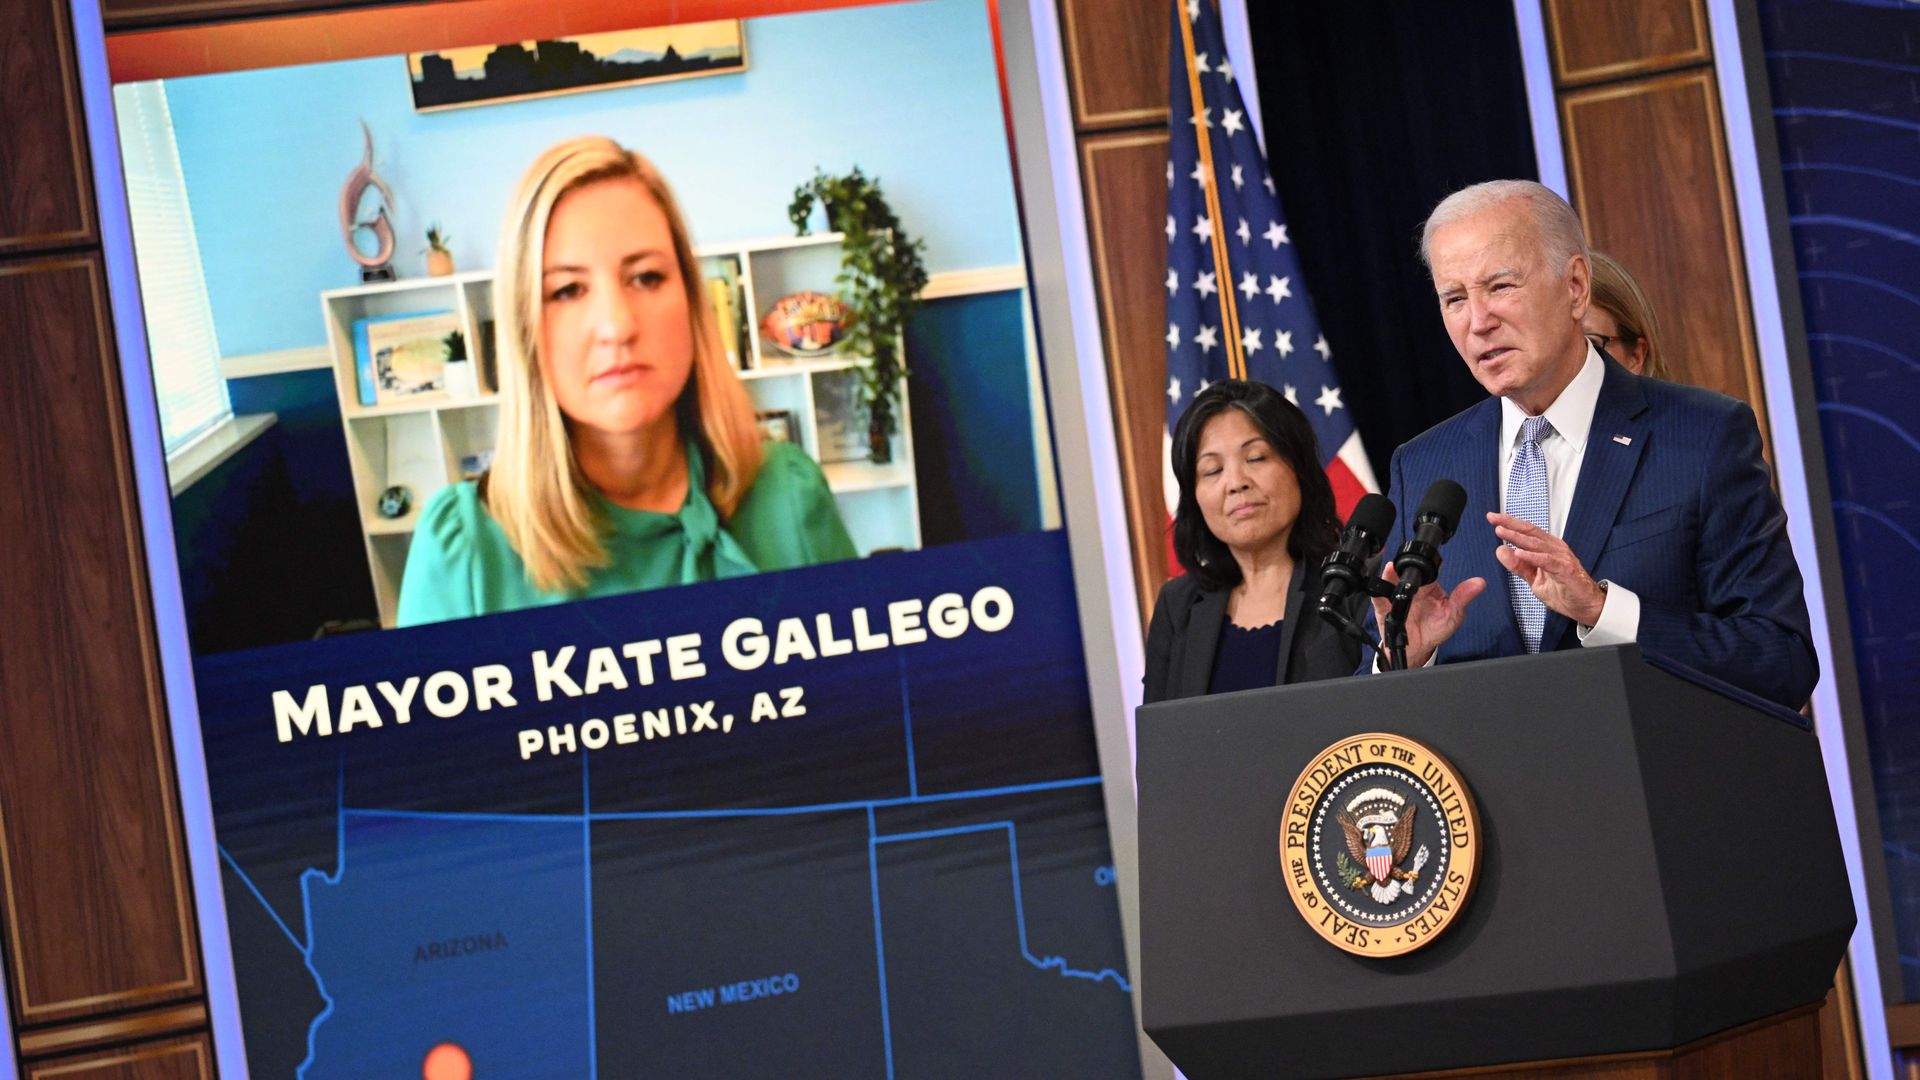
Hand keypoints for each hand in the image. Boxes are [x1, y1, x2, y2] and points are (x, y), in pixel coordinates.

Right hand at [1371, 562, 1486, 668]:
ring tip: (1390, 571)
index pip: (1427, 570)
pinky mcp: (1384, 609)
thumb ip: (1463, 598)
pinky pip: (1379, 599)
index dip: (1425, 565)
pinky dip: (1377, 594)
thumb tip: (1480, 583)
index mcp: (1429, 587)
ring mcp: (1397, 598)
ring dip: (1389, 575)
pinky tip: (1379, 591)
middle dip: (1404, 568)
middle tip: (1406, 567)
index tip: (1425, 563)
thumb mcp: (1453, 614)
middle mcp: (1412, 589)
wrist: (1418, 649)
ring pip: (1390, 582)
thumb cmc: (1436, 628)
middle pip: (1406, 572)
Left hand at [1489, 512, 1606, 625]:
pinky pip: (1548, 561)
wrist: (1586, 606)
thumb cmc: (1563, 590)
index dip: (1510, 523)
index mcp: (1548, 548)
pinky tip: (1519, 553)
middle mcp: (1555, 549)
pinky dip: (1533, 557)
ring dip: (1518, 538)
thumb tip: (1500, 550)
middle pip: (1531, 532)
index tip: (1492, 517)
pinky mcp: (1566, 570)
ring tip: (1502, 532)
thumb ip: (1518, 566)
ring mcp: (1562, 558)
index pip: (1527, 531)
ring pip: (1537, 544)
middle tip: (1493, 518)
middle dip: (1510, 524)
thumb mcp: (1534, 578)